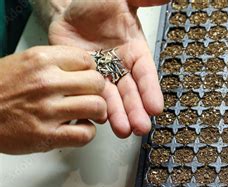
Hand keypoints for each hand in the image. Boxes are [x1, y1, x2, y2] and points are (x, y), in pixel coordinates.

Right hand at [0, 46, 105, 154]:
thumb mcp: (22, 63)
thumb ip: (53, 64)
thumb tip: (83, 70)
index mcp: (40, 61)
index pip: (86, 60)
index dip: (90, 71)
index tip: (86, 79)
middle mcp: (46, 83)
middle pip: (97, 83)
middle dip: (97, 92)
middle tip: (90, 98)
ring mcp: (47, 110)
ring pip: (97, 107)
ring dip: (97, 113)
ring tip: (88, 115)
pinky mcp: (47, 136)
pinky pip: (85, 134)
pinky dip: (87, 133)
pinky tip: (77, 129)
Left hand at [49, 0, 168, 137]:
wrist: (69, 10)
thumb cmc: (98, 5)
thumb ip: (144, 0)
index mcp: (136, 52)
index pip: (146, 74)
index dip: (151, 91)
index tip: (156, 108)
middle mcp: (122, 68)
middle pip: (131, 93)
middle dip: (137, 111)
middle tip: (141, 127)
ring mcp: (103, 76)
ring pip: (112, 99)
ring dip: (118, 116)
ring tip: (123, 130)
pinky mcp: (84, 80)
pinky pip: (89, 96)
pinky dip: (93, 108)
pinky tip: (97, 120)